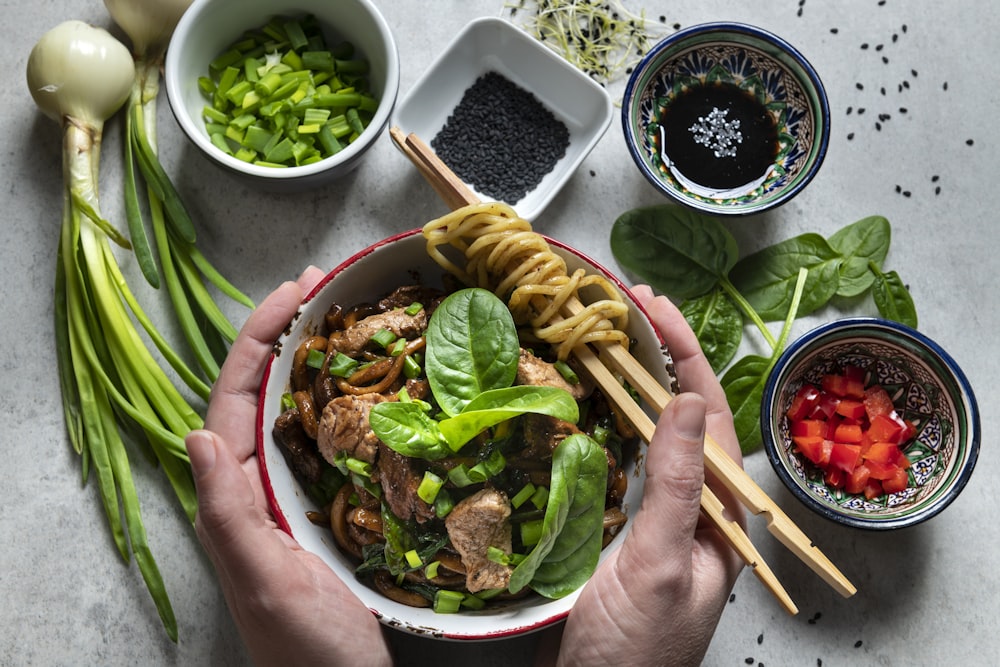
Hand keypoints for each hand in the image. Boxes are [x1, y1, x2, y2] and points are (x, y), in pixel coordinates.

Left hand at [184, 268, 392, 666]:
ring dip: (310, 358)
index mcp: (234, 495)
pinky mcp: (325, 509)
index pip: (235, 396)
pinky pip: (324, 439)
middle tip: (324, 285)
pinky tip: (367, 386)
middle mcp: (255, 488)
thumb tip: (198, 433)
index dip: (260, 337)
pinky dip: (339, 399)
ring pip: (291, 410)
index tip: (297, 292)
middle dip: (284, 332)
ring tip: (342, 316)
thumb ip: (227, 514)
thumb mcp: (265, 579)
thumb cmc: (311, 647)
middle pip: (259, 391)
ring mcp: (290, 497)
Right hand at [537, 285, 745, 666]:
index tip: (654, 307)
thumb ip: (676, 486)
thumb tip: (684, 400)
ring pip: (652, 434)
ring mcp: (656, 518)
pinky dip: (608, 421)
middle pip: (682, 415)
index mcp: (717, 514)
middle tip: (629, 304)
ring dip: (636, 381)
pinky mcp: (620, 529)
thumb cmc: (633, 650)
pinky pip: (621, 462)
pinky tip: (590, 400)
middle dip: (663, 354)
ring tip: (613, 335)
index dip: (685, 354)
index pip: (707, 415)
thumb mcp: (659, 565)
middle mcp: (692, 508)